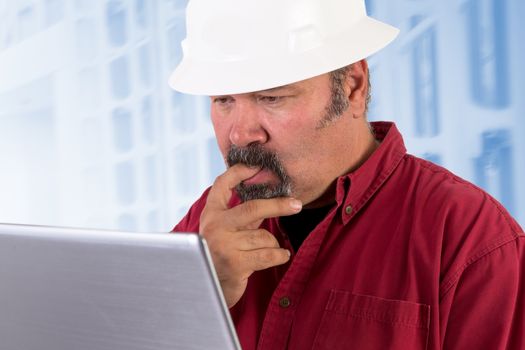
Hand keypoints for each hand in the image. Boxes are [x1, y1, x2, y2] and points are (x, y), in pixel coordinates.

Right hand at [200, 164, 302, 307]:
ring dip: (272, 244)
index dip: (239, 171)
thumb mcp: (226, 229)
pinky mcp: (235, 263)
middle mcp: (214, 226)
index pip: (222, 184)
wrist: (207, 287)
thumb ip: (242, 214)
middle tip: (296, 204)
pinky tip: (280, 256)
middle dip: (278, 205)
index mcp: (211, 213)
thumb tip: (271, 196)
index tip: (256, 165)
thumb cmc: (222, 254)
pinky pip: (268, 254)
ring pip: (264, 236)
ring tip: (269, 250)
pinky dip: (279, 255)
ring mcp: (224, 245)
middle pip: (253, 208)